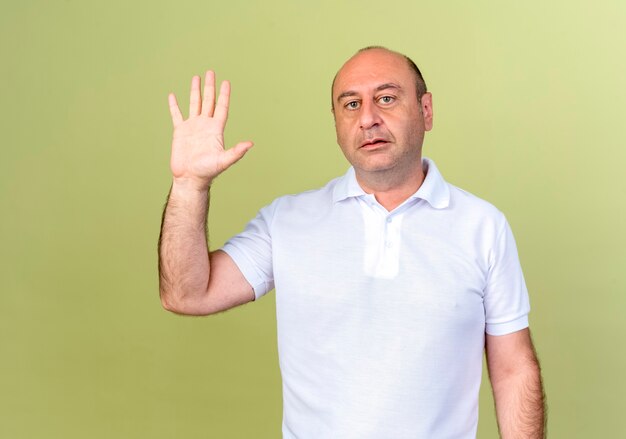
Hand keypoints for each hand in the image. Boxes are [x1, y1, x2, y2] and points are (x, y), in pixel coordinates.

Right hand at [168, 71, 252, 190]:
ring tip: (196, 77)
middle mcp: (205, 125)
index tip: (226, 82)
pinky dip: (174, 105)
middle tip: (211, 72)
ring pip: (194, 104)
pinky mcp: (180, 132)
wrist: (190, 178)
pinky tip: (173, 95)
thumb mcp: (224, 160)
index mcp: (216, 130)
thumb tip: (250, 144)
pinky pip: (176, 115)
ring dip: (195, 91)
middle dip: (210, 87)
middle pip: (208, 101)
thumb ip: (236, 152)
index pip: (222, 108)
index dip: (224, 95)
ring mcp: (192, 127)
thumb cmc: (208, 172)